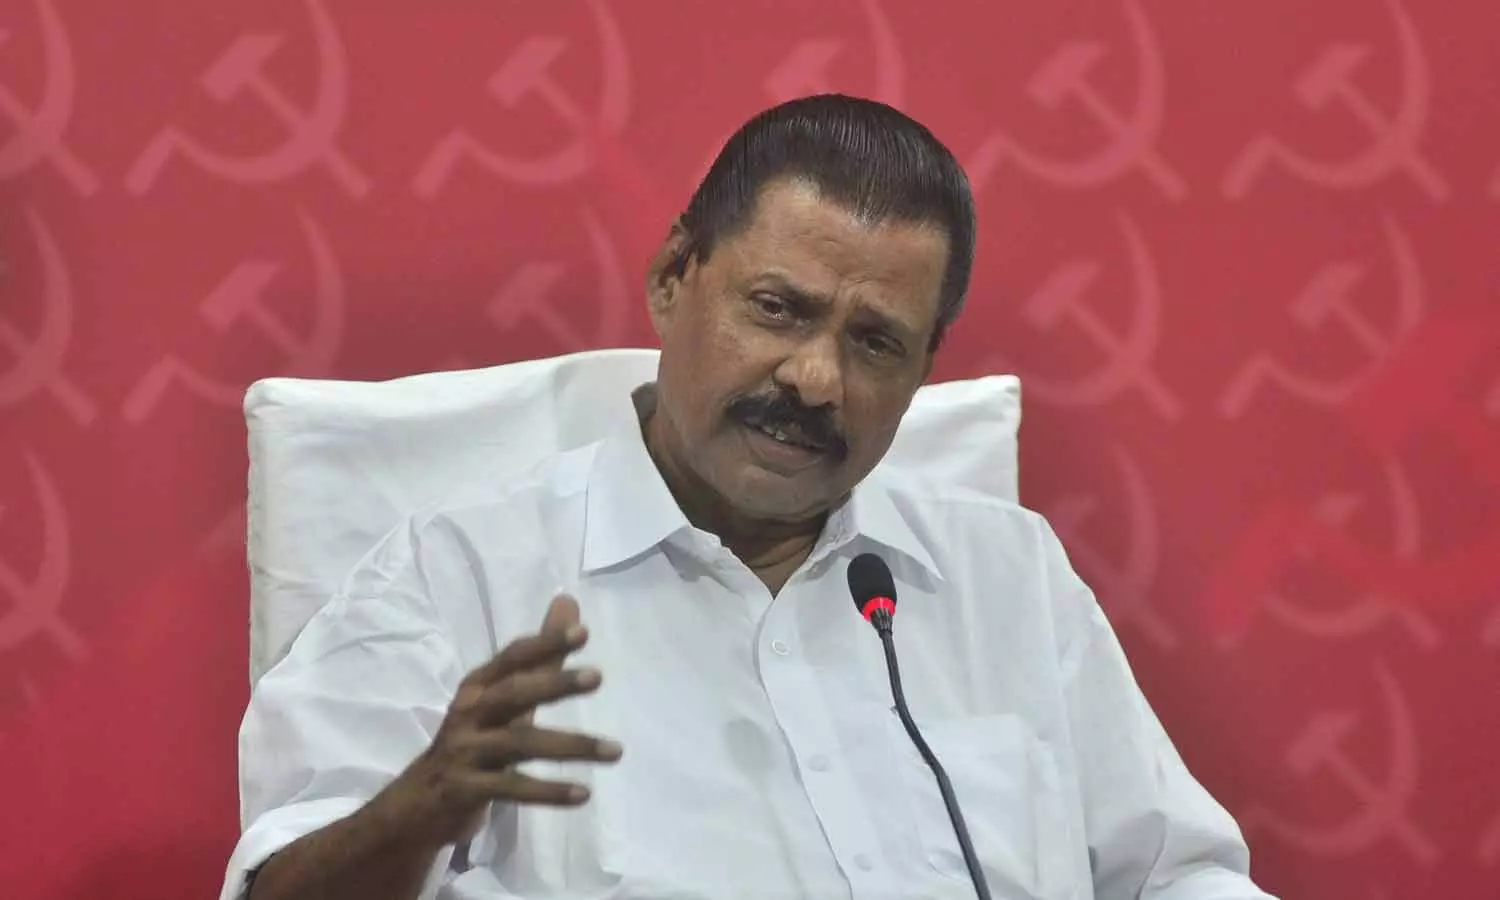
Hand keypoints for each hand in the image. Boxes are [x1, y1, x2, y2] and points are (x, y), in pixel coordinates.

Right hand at [377, 594, 620, 848]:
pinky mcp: (466, 790)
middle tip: (597, 676)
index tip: (583, 633)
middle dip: (554, 683)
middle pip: (513, 693)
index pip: (512, 658)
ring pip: (520, 744)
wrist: (416, 804)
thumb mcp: (502, 699)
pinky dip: (549, 792)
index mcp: (478, 687)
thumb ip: (540, 657)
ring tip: (615, 750)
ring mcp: (464, 751)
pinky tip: (584, 793)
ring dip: (570, 746)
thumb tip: (569, 603)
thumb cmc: (471, 742)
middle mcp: (468, 712)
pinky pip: (513, 788)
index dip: (544, 643)